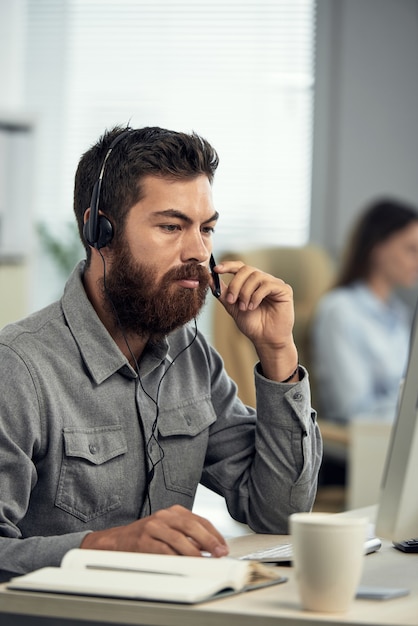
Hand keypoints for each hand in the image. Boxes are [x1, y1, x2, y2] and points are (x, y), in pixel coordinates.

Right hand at [80, 505, 228, 556]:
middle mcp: (164, 516)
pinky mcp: (143, 540)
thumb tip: (210, 548)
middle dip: (208, 540)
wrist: (118, 540)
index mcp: (174, 511)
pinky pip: (162, 549)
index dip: (214, 534)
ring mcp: (153, 527)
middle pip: (191, 526)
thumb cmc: (146, 536)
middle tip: (218, 553)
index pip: (199, 520)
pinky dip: (175, 557)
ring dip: (194, 551)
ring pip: (178, 537)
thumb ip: (188, 535)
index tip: (222, 546)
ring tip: (204, 560)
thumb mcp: (169, 529)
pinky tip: (183, 563)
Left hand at [214, 260, 297, 380]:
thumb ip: (223, 293)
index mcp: (251, 282)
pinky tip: (253, 306)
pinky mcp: (284, 290)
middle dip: (235, 284)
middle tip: (231, 300)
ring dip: (246, 292)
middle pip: (246, 270)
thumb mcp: (232, 307)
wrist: (265, 339)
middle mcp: (263, 280)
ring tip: (244, 307)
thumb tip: (210, 278)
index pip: (240, 267)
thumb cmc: (252, 324)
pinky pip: (267, 285)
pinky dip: (256, 296)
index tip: (216, 270)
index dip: (228, 266)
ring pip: (256, 276)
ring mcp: (274, 284)